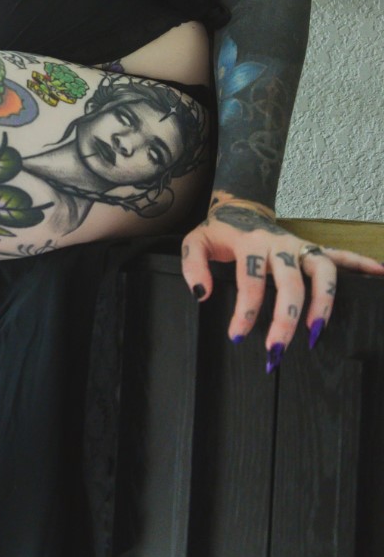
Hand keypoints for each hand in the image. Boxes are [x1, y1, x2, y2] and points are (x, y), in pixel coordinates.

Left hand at [181, 197, 383, 368]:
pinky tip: (380, 274)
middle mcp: (280, 244)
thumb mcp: (195, 242)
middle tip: (277, 348)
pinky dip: (362, 264)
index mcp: (251, 243)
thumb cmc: (219, 232)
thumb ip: (193, 265)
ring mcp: (300, 247)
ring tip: (317, 332)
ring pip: (323, 272)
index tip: (238, 336)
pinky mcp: (313, 250)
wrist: (240, 209)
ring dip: (324, 302)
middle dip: (285, 317)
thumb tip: (202, 293)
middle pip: (290, 282)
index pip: (251, 279)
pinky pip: (342, 256)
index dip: (245, 310)